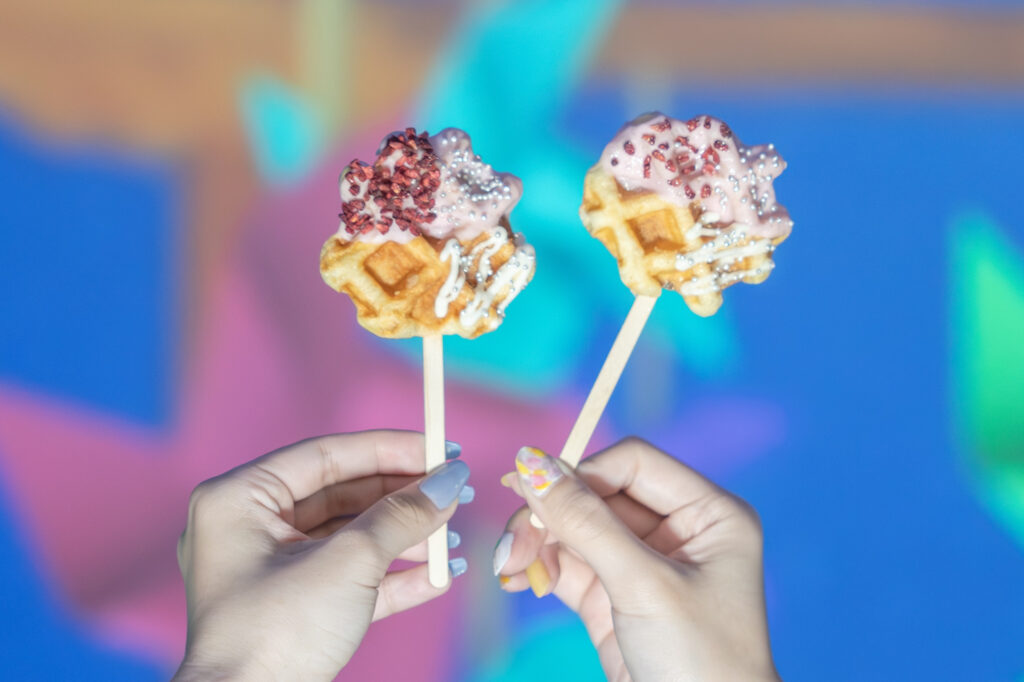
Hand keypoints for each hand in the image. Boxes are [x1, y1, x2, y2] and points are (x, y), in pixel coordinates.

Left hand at [173, 431, 470, 680]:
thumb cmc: (278, 632)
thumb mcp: (348, 562)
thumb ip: (402, 515)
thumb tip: (451, 482)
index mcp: (240, 499)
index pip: (327, 456)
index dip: (390, 449)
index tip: (442, 448)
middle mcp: (250, 528)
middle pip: (343, 494)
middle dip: (404, 497)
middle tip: (456, 490)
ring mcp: (271, 571)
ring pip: (350, 537)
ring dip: (406, 537)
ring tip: (453, 536)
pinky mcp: (294, 609)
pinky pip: (349, 578)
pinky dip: (394, 576)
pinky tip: (440, 575)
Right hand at [493, 438, 777, 681]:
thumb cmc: (701, 664)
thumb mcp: (643, 585)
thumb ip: (586, 522)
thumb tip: (532, 463)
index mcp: (709, 515)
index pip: (633, 463)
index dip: (583, 473)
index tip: (537, 494)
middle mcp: (678, 532)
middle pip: (596, 494)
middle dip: (551, 514)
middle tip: (513, 541)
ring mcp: (642, 565)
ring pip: (574, 528)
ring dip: (536, 542)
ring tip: (508, 567)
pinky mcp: (613, 597)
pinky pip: (566, 564)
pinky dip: (538, 568)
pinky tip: (515, 580)